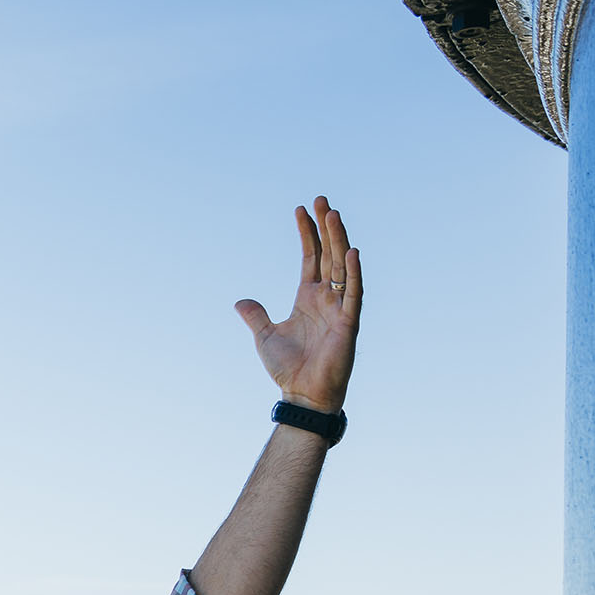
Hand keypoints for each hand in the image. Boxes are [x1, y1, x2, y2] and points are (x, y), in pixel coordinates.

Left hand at [235, 196, 361, 413]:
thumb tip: (240, 301)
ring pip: (342, 267)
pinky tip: (351, 252)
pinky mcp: (349, 323)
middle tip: (321, 200)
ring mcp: (339, 308)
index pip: (311, 257)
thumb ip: (256, 316)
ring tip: (333, 214)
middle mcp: (326, 298)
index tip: (301, 210)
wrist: (302, 394)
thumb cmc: (288, 368)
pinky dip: (354, 273)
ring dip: (339, 240)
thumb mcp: (266, 336)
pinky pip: (354, 293)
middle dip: (326, 227)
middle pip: (328, 254)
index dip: (307, 234)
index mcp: (308, 298)